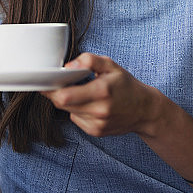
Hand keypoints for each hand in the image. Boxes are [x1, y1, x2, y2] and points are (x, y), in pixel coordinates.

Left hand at [42, 53, 161, 137]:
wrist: (145, 110)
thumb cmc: (126, 85)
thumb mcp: (111, 65)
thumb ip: (89, 60)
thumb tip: (68, 66)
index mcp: (101, 91)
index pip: (64, 96)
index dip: (51, 89)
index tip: (47, 81)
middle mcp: (99, 110)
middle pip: (62, 104)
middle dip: (56, 93)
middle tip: (59, 84)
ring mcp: (97, 124)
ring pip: (68, 111)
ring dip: (68, 102)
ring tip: (81, 93)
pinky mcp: (96, 132)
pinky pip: (76, 119)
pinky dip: (77, 111)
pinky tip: (89, 105)